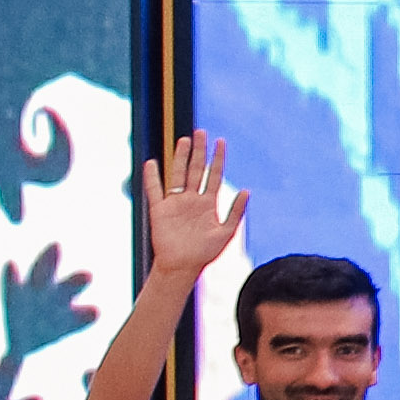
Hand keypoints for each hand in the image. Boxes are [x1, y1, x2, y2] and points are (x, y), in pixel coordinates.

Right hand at [139, 132, 241, 284]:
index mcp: (208, 203)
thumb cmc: (205, 253)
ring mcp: (175, 203)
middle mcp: (192, 199)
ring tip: (184, 140)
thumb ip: (236, 211)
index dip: (218, 159)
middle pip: (195, 170)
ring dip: (180, 158)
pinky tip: (152, 163)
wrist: (183, 266)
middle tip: (201, 132)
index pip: (214, 175)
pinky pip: (155, 190)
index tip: (221, 141)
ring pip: (177, 174)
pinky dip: (152, 177)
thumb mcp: (226, 232)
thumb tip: (248, 190)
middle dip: (199, 151)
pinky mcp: (160, 210)